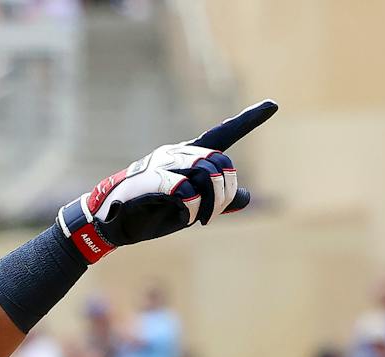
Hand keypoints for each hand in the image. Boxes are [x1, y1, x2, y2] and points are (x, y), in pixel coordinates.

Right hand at [57, 100, 276, 262]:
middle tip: (211, 215)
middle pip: (222, 163)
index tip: (274, 105)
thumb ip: (217, 201)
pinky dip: (193, 207)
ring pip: (209, 173)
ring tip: (198, 218)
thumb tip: (246, 198)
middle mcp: (178, 153)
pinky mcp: (154, 178)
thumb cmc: (149, 213)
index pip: (223, 135)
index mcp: (187, 156)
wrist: (110, 223)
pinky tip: (183, 215)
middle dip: (225, 192)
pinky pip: (188, 190)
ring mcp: (165, 163)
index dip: (250, 120)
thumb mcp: (189, 209)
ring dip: (211, 203)